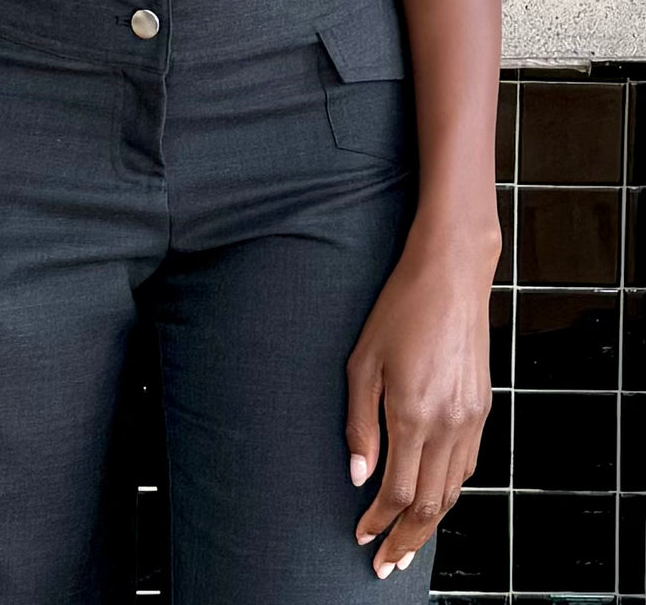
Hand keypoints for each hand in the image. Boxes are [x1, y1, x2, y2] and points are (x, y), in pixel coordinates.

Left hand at [346, 225, 497, 576]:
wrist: (450, 277)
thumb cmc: (399, 310)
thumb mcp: (362, 361)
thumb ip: (359, 422)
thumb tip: (358, 475)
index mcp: (413, 414)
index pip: (398, 491)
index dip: (378, 521)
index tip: (360, 537)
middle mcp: (448, 424)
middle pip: (431, 503)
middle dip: (406, 540)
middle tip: (385, 565)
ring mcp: (471, 418)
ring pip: (454, 490)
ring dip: (431, 522)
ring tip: (408, 543)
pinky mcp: (484, 407)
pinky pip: (469, 465)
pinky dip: (451, 491)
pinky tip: (436, 498)